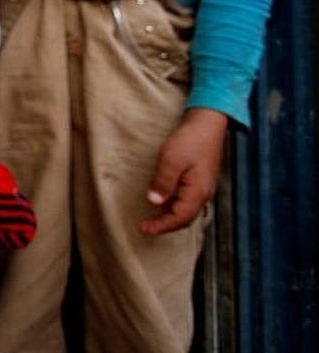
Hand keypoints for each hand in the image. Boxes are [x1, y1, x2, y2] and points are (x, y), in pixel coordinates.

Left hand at [140, 108, 228, 236]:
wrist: (207, 123)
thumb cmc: (190, 139)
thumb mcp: (171, 159)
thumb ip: (163, 182)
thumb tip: (154, 202)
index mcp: (198, 191)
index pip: (180, 217)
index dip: (163, 226)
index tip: (145, 230)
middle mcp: (203, 193)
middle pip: (184, 217)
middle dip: (165, 225)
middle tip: (145, 228)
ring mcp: (202, 187)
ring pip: (185, 209)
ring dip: (168, 216)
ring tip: (151, 220)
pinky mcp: (198, 180)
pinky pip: (186, 200)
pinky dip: (173, 206)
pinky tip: (162, 203)